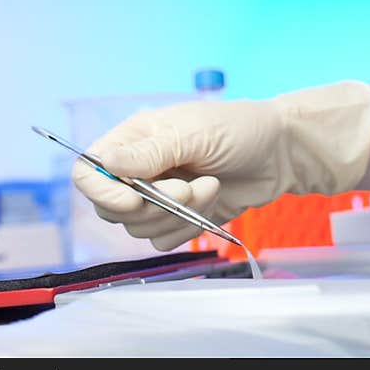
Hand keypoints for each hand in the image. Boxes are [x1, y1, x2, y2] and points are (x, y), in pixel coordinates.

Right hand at [71, 80, 369, 250]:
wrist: (279, 153)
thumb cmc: (238, 129)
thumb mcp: (194, 133)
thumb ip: (149, 152)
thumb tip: (103, 160)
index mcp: (134, 138)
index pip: (91, 170)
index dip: (103, 191)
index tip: (134, 198)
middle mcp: (139, 168)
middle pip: (112, 208)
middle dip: (152, 205)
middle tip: (187, 187)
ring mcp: (158, 195)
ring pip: (139, 229)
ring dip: (178, 213)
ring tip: (210, 185)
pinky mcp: (178, 218)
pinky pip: (164, 241)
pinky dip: (189, 227)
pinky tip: (214, 200)